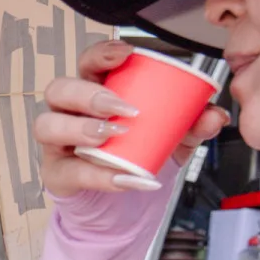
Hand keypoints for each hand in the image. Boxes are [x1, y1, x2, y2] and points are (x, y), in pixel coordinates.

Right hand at [34, 39, 226, 197]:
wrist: (128, 206)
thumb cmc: (139, 159)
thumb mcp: (172, 139)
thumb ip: (192, 125)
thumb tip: (213, 115)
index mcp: (96, 93)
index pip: (88, 64)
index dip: (99, 54)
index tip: (125, 53)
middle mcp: (70, 114)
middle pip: (59, 90)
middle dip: (89, 94)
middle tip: (124, 108)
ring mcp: (58, 144)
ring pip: (46, 125)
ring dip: (81, 128)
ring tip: (114, 137)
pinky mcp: (57, 174)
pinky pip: (68, 171)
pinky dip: (98, 175)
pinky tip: (124, 178)